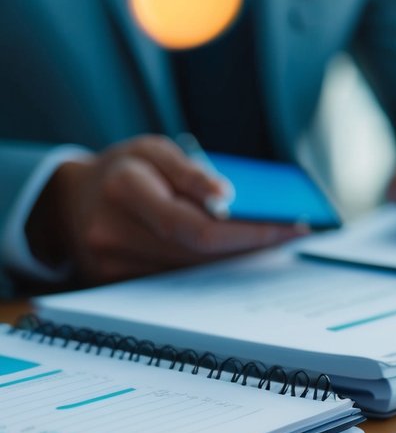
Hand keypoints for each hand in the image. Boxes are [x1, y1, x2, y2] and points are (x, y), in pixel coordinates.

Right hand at [26, 135, 304, 284]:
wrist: (67, 200)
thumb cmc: (122, 169)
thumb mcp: (153, 150)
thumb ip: (191, 172)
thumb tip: (227, 197)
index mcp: (124, 188)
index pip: (195, 225)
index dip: (245, 232)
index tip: (286, 227)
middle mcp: (111, 231)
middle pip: (197, 253)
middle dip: (249, 245)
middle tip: (291, 235)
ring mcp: (109, 263)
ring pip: (189, 272)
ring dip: (234, 260)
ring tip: (272, 243)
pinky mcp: (111, 282)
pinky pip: (173, 281)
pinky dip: (207, 269)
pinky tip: (235, 256)